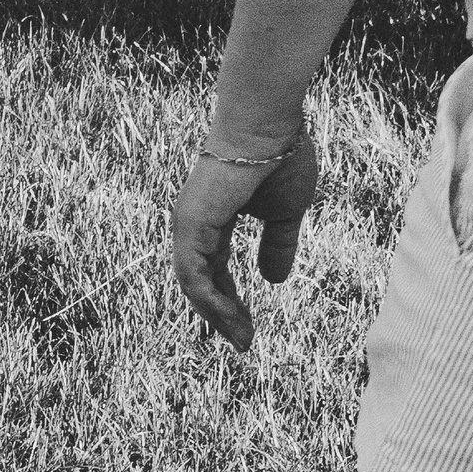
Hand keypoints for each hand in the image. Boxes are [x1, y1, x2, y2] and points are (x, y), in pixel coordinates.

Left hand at [171, 135, 322, 349]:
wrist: (270, 128)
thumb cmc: (279, 158)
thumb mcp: (284, 214)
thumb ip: (277, 246)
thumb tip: (274, 280)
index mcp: (212, 222)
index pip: (215, 272)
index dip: (229, 301)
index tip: (246, 328)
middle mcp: (194, 227)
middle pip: (202, 284)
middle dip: (222, 316)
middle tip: (242, 344)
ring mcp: (188, 226)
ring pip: (195, 286)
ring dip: (218, 316)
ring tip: (241, 339)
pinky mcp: (190, 226)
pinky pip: (195, 275)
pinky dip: (212, 300)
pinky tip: (232, 318)